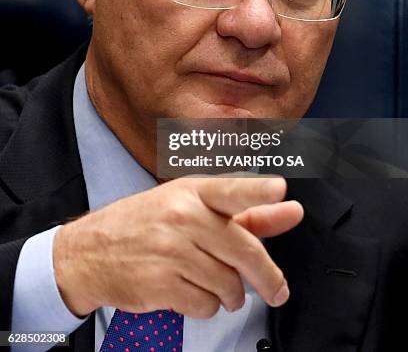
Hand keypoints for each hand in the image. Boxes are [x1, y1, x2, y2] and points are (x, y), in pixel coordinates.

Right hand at [53, 176, 302, 317]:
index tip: (278, 189)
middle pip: (243, 249)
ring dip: (231, 294)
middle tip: (276, 289)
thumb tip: (289, 210)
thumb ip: (246, 212)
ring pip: (228, 283)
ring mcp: (170, 250)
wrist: (89, 252)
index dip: (256, 191)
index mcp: (190, 192)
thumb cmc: (143, 224)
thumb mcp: (188, 207)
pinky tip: (193, 292)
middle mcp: (182, 217)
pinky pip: (206, 305)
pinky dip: (207, 306)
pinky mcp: (161, 283)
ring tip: (217, 285)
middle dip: (266, 276)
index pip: (230, 189)